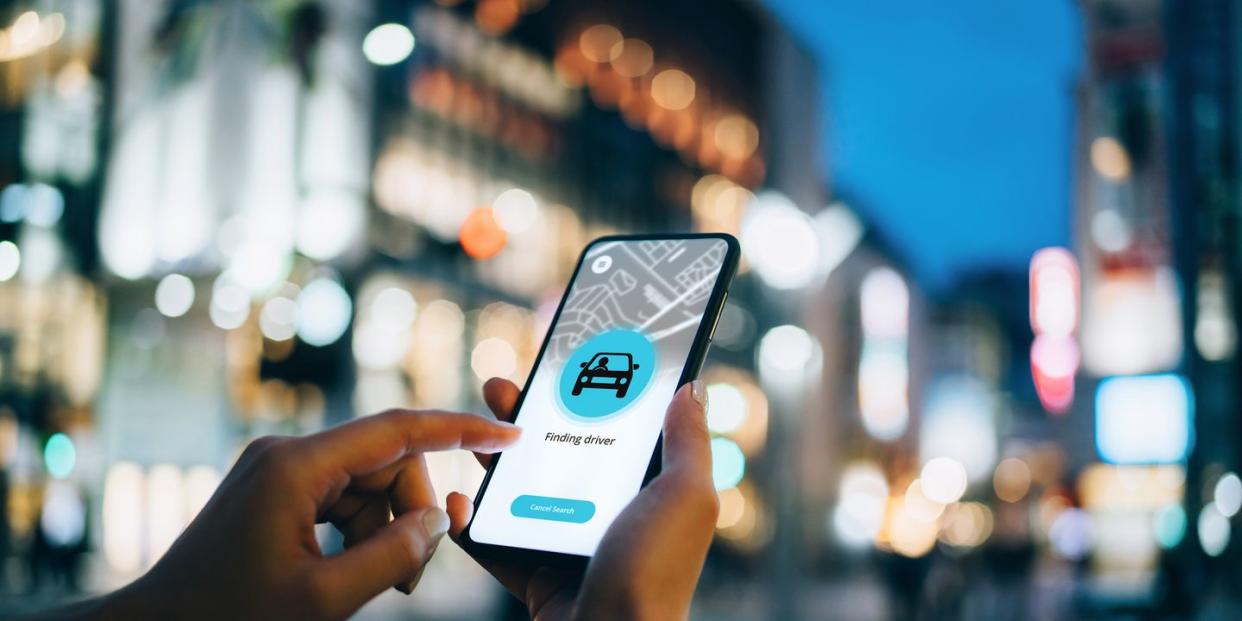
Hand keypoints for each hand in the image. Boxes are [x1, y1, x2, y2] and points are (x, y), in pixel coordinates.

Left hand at [90, 409, 519, 620]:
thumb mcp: (323, 600)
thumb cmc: (229, 619)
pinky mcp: (275, 490)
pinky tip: (356, 571)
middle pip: (386, 460)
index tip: (506, 434)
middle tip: (410, 576)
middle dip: (412, 510)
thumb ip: (392, 556)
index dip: (459, 430)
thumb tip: (437, 523)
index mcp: (296, 466)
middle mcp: (287, 453)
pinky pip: (342, 497)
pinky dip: (362, 531)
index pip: (397, 429)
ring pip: (369, 482)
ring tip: (384, 584)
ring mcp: (278, 470)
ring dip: (388, 528)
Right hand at [447, 379, 717, 620]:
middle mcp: (609, 514)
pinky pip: (494, 543)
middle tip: (500, 388)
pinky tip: (457, 499)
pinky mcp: (534, 575)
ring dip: (494, 459)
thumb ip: (687, 442)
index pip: (615, 428)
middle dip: (527, 417)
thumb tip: (692, 387)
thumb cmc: (655, 573)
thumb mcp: (685, 497)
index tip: (560, 360)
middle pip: (561, 451)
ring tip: (471, 432)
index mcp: (647, 491)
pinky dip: (470, 523)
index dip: (588, 392)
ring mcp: (569, 544)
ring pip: (522, 490)